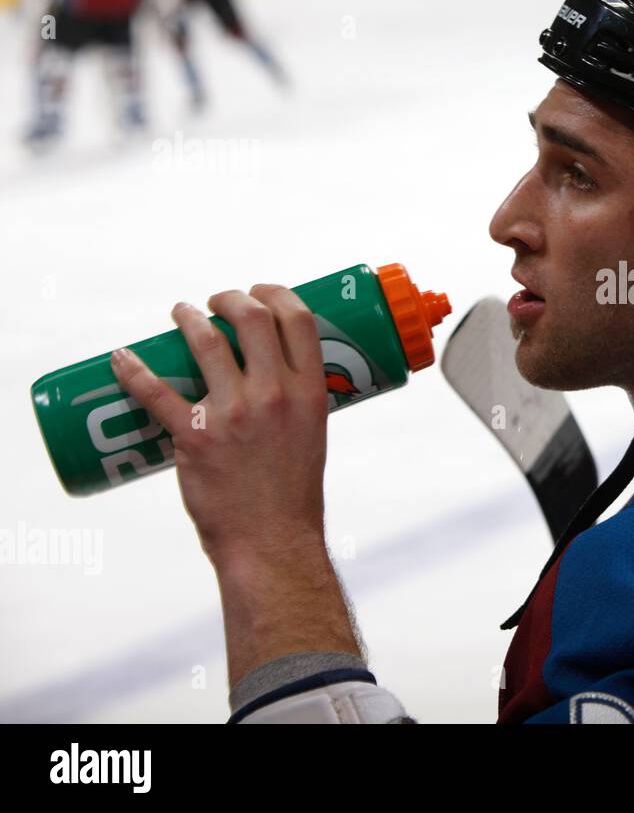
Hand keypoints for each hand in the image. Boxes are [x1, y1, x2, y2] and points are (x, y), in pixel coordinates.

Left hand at [110, 284, 329, 565]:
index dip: (277, 293)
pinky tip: (121, 357)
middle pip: (252, 317)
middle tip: (216, 302)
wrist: (272, 543)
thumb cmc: (293, 494)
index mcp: (310, 393)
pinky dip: (132, 370)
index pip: (299, 320)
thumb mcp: (312, 435)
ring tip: (179, 313)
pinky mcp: (195, 436)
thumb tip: (272, 374)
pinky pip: (155, 392)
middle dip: (229, 298)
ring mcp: (234, 413)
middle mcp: (275, 395)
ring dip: (187, 317)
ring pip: (204, 341)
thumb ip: (296, 401)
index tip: (261, 291)